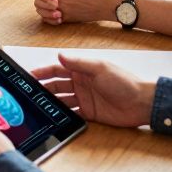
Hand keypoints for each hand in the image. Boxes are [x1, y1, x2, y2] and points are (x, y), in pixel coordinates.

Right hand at [31, 53, 155, 128]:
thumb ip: (78, 63)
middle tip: (29, 93)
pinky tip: (54, 116)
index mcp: (82, 70)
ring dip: (51, 102)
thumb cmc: (124, 82)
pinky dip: (62, 115)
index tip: (30, 75)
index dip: (43, 72)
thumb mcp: (100, 68)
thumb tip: (60, 55)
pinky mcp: (89, 113)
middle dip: (43, 88)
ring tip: (38, 106)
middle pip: (56, 85)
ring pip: (61, 99)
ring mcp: (84, 98)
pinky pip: (71, 113)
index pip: (57, 69)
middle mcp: (81, 83)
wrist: (141, 103)